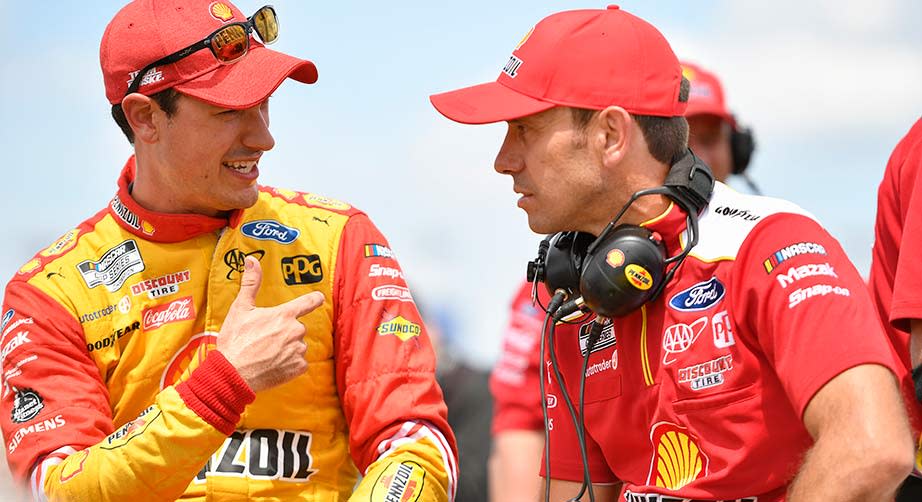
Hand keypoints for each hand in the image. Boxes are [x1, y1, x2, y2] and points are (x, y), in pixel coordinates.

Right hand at [217, 256, 323, 392]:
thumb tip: (251, 260)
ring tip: (267, 353)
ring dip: (287, 348)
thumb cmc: (235, 341)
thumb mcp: (240, 309)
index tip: (319, 298)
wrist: (233, 374)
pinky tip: (273, 365)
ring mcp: (298, 350)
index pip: (309, 302)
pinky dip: (289, 364)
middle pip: (297, 327)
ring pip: (298, 345)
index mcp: (285, 315)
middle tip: (265, 339)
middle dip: (285, 331)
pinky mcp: (298, 368)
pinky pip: (299, 363)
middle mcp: (296, 331)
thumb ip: (250, 284)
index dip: (315, 299)